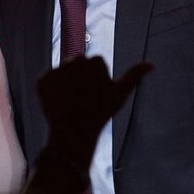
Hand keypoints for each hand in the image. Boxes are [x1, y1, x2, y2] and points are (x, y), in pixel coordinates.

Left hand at [37, 57, 151, 165]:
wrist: (74, 133)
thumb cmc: (101, 113)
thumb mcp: (120, 94)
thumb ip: (134, 75)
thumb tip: (151, 64)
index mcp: (95, 60)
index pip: (94, 63)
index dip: (95, 80)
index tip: (95, 94)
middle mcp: (74, 61)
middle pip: (77, 63)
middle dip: (79, 77)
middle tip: (82, 97)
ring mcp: (56, 69)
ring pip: (62, 71)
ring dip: (64, 82)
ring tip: (70, 101)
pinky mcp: (41, 79)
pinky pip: (47, 80)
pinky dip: (50, 90)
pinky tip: (57, 102)